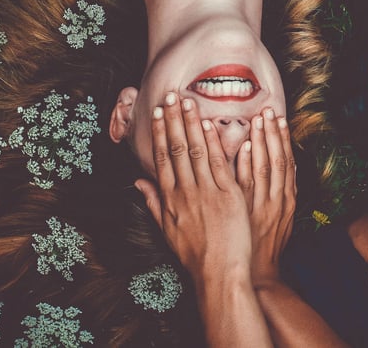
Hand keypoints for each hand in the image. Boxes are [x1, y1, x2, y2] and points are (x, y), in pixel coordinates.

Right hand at [135, 92, 252, 278]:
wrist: (218, 272)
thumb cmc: (195, 254)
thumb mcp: (167, 229)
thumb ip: (154, 202)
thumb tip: (139, 181)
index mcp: (170, 198)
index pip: (162, 158)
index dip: (159, 133)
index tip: (158, 113)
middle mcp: (185, 191)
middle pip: (176, 148)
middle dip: (173, 120)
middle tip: (170, 96)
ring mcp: (207, 191)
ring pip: (196, 150)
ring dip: (191, 123)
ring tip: (188, 101)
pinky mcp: (228, 195)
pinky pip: (219, 163)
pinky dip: (213, 142)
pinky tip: (210, 124)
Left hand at [246, 108, 296, 286]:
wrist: (255, 274)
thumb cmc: (265, 246)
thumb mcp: (279, 218)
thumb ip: (278, 192)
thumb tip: (274, 168)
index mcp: (286, 200)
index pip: (286, 162)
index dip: (282, 139)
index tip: (279, 118)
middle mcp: (276, 200)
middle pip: (277, 160)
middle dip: (273, 134)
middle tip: (268, 110)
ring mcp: (261, 205)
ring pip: (263, 168)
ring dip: (260, 142)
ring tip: (257, 119)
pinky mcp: (245, 213)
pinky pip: (246, 185)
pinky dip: (244, 165)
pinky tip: (241, 147)